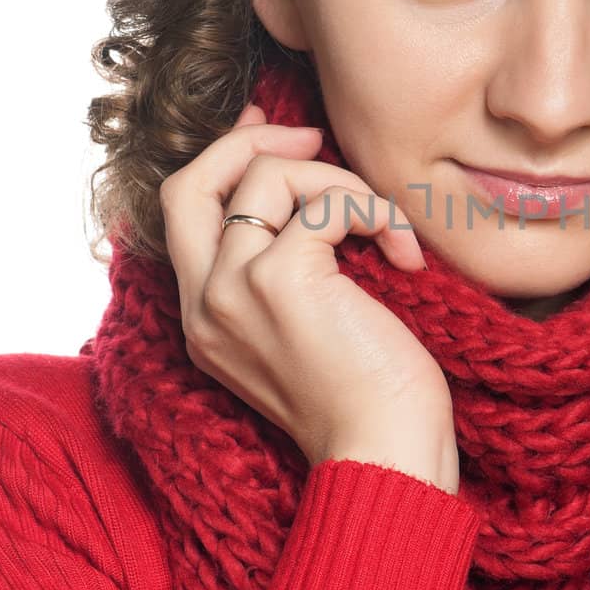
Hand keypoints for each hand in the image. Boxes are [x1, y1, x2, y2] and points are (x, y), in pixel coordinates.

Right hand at [159, 101, 459, 491]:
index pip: (184, 213)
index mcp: (205, 320)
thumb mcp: (308, 330)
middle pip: (189, 183)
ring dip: (340, 184)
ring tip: (384, 230)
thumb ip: (287, 272)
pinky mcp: (282, 280)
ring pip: (269, 180)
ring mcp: (235, 291)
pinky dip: (374, 212)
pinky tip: (404, 255)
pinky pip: (327, 203)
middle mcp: (205, 305)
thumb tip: (305, 191)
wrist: (386, 456)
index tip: (272, 133)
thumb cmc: (369, 401)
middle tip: (312, 139)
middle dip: (249, 143)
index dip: (224, 162)